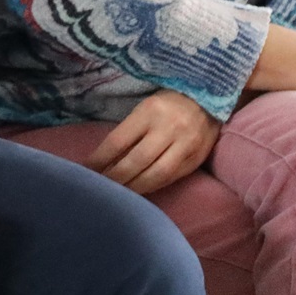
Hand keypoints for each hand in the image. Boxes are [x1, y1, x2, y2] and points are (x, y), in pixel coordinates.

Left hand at [86, 90, 218, 194]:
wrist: (209, 99)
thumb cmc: (168, 103)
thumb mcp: (145, 108)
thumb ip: (129, 131)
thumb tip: (105, 158)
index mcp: (150, 111)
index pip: (119, 140)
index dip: (101, 158)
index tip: (86, 169)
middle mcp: (169, 128)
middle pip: (137, 161)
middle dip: (116, 177)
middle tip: (100, 187)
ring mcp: (186, 145)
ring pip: (156, 174)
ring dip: (135, 187)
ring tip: (119, 194)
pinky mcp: (197, 159)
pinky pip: (171, 178)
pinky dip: (153, 186)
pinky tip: (141, 190)